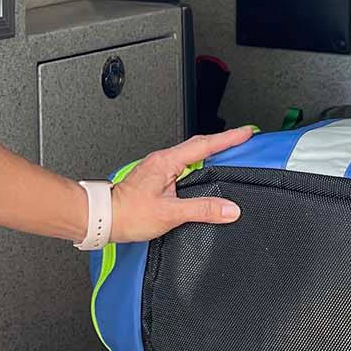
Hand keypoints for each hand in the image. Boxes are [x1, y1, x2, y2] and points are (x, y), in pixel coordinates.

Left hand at [107, 126, 255, 243]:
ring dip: (210, 153)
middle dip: (222, 142)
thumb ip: (202, 210)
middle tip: (243, 140)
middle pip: (198, 146)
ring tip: (229, 154)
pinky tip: (204, 175)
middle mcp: (162, 161)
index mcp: (166, 162)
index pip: (204, 145)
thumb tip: (229, 208)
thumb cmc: (128, 214)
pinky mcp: (157, 179)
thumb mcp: (170, 213)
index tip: (246, 132)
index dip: (227, 138)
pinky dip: (198, 166)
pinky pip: (183, 167)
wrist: (103, 218)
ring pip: (190, 156)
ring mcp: (159, 169)